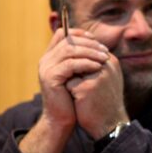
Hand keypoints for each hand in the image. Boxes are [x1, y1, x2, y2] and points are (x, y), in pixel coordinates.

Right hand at [19, 28, 109, 152]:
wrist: (63, 119)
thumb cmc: (73, 97)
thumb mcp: (78, 75)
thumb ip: (82, 60)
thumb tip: (99, 46)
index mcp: (51, 57)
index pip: (62, 34)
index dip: (79, 34)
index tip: (95, 39)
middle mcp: (46, 60)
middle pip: (68, 41)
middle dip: (89, 43)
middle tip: (105, 50)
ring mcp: (46, 68)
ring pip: (70, 50)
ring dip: (90, 52)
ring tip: (105, 58)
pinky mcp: (50, 78)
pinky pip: (70, 64)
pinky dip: (86, 63)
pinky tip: (98, 67)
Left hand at [65, 52, 128, 139]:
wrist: (110, 123)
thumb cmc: (104, 100)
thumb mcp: (105, 77)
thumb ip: (94, 62)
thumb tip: (73, 49)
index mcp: (111, 60)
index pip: (85, 50)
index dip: (77, 62)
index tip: (80, 77)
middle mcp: (106, 64)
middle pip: (76, 58)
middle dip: (73, 71)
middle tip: (81, 87)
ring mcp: (98, 75)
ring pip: (71, 70)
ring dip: (71, 81)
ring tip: (82, 94)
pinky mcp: (87, 87)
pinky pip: (68, 83)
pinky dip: (70, 92)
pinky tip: (80, 102)